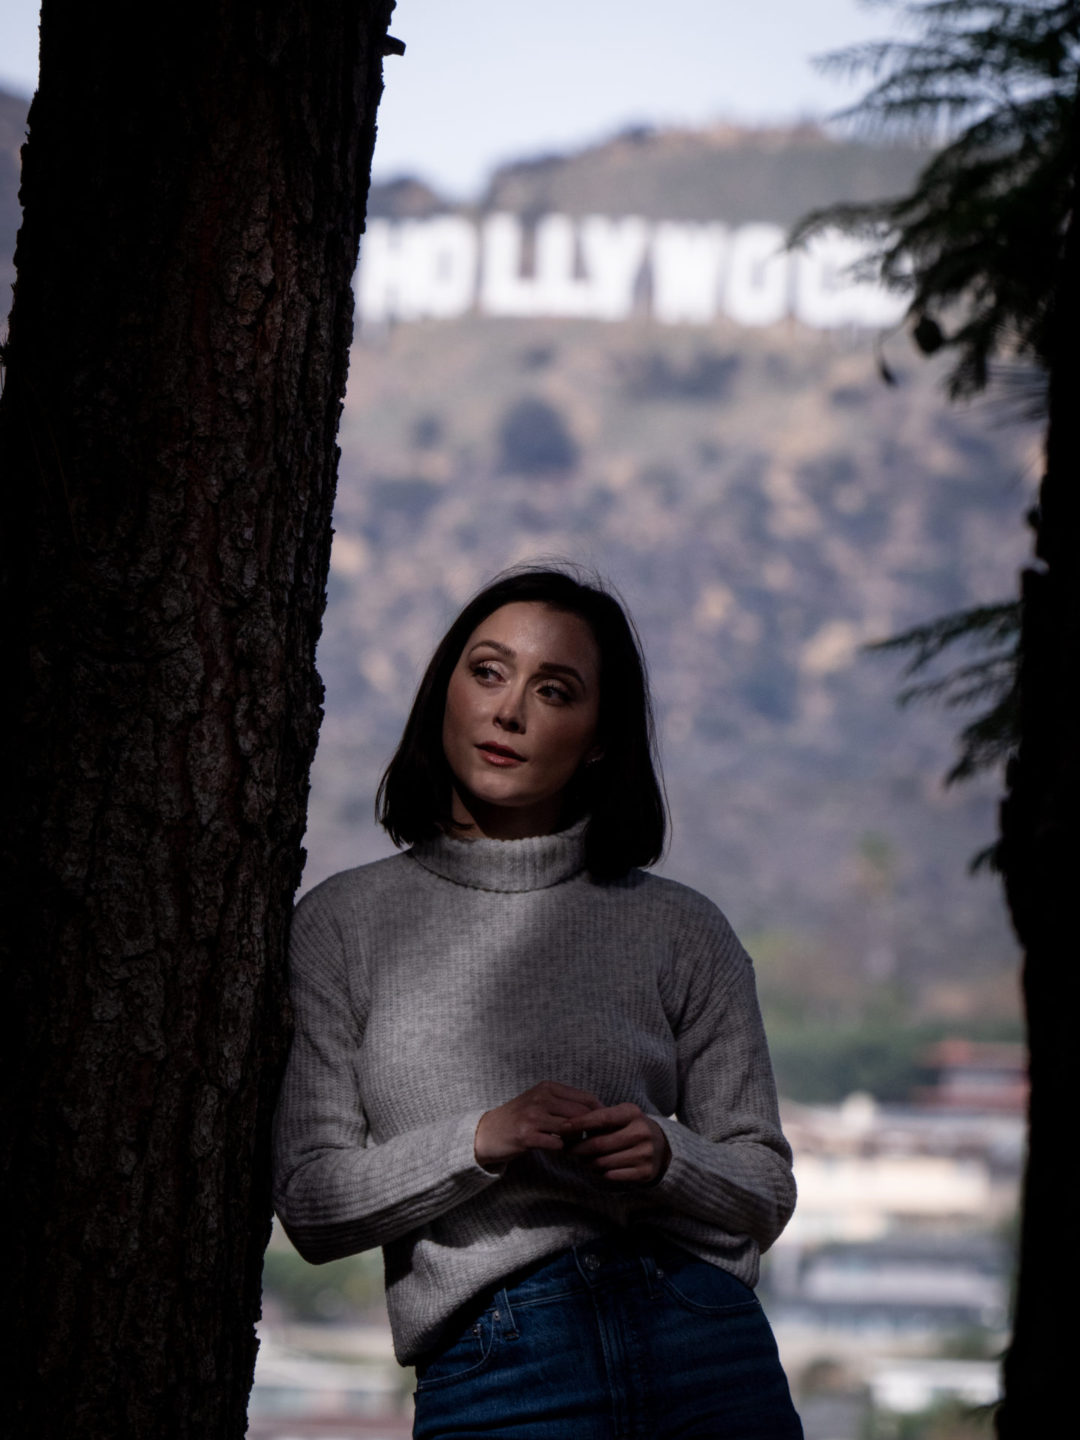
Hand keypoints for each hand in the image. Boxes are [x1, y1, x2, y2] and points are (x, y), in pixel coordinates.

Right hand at [474, 1081, 601, 1167]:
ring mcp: (532, 1116)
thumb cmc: (520, 1118)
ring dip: (576, 1141)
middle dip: (589, 1130)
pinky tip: (557, 1150)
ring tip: (573, 1146)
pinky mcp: (526, 1135)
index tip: (603, 1128)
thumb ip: (565, 1104)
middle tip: (591, 1141)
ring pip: (571, 1129)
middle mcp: (541, 1098)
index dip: (600, 1114)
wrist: (488, 1132)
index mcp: (548, 1087)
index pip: (586, 1098)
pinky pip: (556, 1144)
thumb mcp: (541, 1102)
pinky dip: (561, 1150)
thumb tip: (598, 1113)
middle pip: (581, 1114)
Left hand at [569, 1103, 670, 1183]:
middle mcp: (641, 1132)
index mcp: (632, 1113)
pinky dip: (600, 1173)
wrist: (662, 1146)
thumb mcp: (620, 1116)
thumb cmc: (631, 1128)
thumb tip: (567, 1126)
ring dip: (588, 1163)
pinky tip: (597, 1168)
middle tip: (568, 1150)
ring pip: (604, 1162)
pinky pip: (613, 1175)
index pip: (601, 1118)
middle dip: (579, 1148)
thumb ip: (598, 1118)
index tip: (562, 1128)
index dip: (580, 1123)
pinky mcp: (645, 1172)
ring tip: (582, 1159)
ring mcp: (645, 1153)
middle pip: (599, 1144)